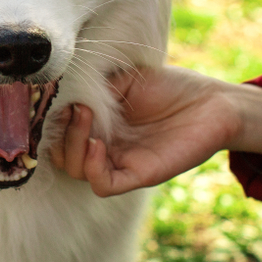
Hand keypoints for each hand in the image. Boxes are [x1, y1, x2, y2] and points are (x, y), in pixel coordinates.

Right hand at [49, 65, 261, 196]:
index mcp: (97, 123)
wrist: (213, 102)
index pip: (57, 131)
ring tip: (86, 119)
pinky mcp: (138, 175)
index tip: (49, 98)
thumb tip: (60, 88)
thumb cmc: (170, 86)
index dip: (49, 119)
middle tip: (76, 108)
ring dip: (72, 145)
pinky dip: (91, 167)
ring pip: (75, 170)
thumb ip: (92, 84)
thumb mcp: (123, 77)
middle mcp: (104, 146)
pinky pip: (103, 184)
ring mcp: (119, 162)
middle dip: (59, 132)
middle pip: (60, 155)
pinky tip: (97, 144)